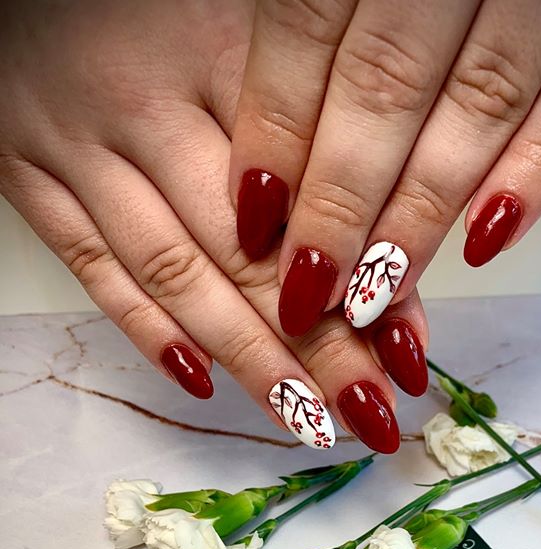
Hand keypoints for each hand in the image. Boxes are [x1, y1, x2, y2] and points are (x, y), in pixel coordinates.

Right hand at [0, 0, 426, 453]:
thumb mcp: (230, 18)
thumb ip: (300, 113)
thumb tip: (380, 231)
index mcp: (216, 56)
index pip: (307, 197)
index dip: (361, 281)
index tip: (405, 353)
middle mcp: (146, 107)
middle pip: (247, 253)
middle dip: (317, 346)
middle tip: (367, 412)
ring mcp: (77, 144)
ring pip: (174, 272)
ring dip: (246, 357)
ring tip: (306, 420)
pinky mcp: (24, 170)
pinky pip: (89, 264)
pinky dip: (145, 328)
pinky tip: (201, 379)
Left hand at [231, 0, 540, 335]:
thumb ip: (345, 35)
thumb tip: (275, 163)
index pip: (310, 21)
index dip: (279, 128)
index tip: (255, 219)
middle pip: (386, 81)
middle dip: (340, 200)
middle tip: (309, 289)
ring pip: (478, 100)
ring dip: (420, 212)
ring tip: (375, 293)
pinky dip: (535, 172)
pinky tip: (483, 245)